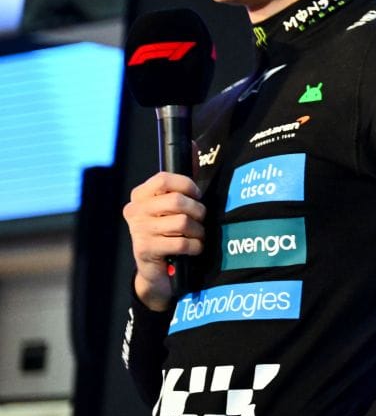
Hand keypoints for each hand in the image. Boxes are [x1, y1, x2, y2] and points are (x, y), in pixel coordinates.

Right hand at [123, 173, 204, 309]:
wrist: (157, 270)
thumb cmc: (170, 230)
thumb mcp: (175, 203)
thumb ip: (184, 177)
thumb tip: (194, 145)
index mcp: (140, 195)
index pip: (164, 179)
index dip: (187, 185)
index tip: (196, 195)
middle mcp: (134, 211)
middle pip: (176, 201)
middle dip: (198, 210)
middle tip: (200, 219)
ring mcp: (138, 231)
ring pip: (182, 222)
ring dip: (198, 230)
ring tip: (198, 235)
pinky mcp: (145, 250)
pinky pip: (181, 243)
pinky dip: (195, 246)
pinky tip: (194, 248)